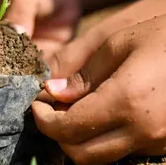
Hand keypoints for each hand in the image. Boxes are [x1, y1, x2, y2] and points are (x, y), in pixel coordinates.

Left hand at [32, 14, 165, 164]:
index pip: (68, 129)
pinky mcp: (165, 143)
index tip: (36, 105)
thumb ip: (82, 75)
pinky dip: (102, 140)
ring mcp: (158, 141)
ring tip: (73, 111)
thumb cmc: (163, 36)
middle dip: (58, 135)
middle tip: (51, 111)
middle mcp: (143, 130)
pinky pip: (124, 152)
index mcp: (127, 101)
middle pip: (81, 154)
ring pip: (101, 158)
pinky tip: (100, 116)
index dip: (44, 120)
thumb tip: (53, 93)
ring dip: (79, 140)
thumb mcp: (118, 44)